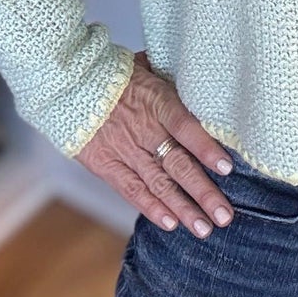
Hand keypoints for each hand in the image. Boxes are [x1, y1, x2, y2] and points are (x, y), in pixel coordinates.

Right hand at [75, 51, 236, 239]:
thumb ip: (175, 81)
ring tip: (205, 229)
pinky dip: (151, 207)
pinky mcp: (105, 164)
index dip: (206, 148)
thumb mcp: (150, 66)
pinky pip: (131, 189)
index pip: (185, 126)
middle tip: (225, 216)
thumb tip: (207, 85)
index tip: (227, 168)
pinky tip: (171, 223)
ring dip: (184, 209)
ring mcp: (124, 150)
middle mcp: (143, 129)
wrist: (70, 83)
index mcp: (157, 101)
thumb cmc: (117, 73)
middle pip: (178, 165)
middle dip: (204, 193)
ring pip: (159, 184)